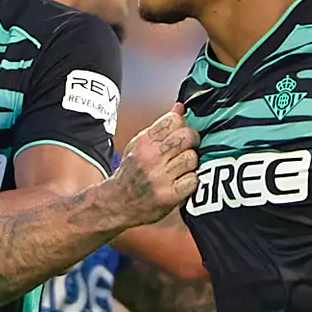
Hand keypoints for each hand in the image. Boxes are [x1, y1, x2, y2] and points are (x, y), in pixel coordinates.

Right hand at [109, 107, 198, 221]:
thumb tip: (179, 107)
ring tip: (183, 168)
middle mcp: (151, 157)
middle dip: (192, 141)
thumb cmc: (131, 173)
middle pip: (187, 136)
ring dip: (192, 164)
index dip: (182, 125)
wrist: (117, 203)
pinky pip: (193, 180)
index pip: (174, 120)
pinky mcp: (169, 195)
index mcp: (144, 141)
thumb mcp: (140, 145)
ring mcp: (160, 176)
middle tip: (188, 149)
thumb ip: (161, 127)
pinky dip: (191, 181)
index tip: (181, 133)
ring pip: (192, 158)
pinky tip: (182, 182)